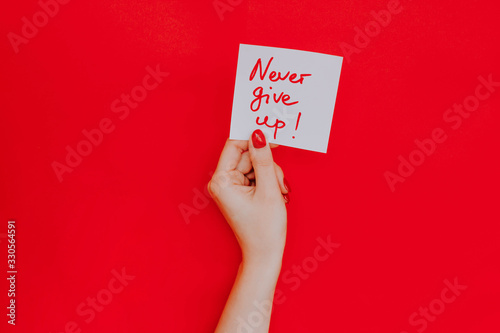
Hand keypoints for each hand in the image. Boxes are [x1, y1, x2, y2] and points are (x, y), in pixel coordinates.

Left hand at [208, 129, 289, 263]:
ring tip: (278, 195)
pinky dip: (269, 182)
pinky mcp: (240, 192)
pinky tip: (275, 196)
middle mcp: (222, 182)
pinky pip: (256, 176)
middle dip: (267, 166)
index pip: (234, 146)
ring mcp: (231, 187)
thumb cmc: (264, 229)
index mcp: (222, 181)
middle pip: (247, 156)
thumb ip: (264, 160)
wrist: (265, 255)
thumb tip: (258, 135)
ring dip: (271, 176)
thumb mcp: (268, 190)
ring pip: (255, 166)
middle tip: (278, 184)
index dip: (253, 140)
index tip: (272, 138)